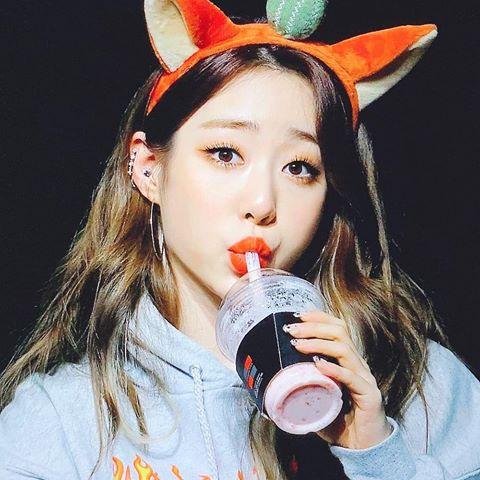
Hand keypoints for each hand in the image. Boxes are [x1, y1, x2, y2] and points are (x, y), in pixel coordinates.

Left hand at [285, 310, 392, 448]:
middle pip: (339, 332)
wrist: (364, 449)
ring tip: (298, 345)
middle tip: (291, 329)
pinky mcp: (369, 395)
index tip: (297, 315)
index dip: (318, 317)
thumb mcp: (316, 398)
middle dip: (313, 326)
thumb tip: (272, 383)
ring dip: (318, 343)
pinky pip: (351, 377)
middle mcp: (357, 364)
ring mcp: (364, 378)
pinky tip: (318, 366)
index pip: (337, 327)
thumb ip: (301, 387)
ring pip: (344, 349)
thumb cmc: (338, 421)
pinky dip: (334, 368)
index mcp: (347, 360)